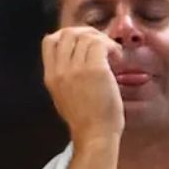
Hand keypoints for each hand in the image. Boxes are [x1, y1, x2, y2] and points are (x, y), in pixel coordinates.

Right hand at [42, 27, 124, 144]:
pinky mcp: (96, 71)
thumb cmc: (86, 120)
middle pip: (68, 33)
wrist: (95, 135)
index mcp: (51, 76)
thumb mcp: (64, 96)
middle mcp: (61, 70)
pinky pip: (101, 44)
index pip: (50, 40)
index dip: (69, 35)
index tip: (86, 43)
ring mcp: (77, 70)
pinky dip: (112, 46)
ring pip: (86, 36)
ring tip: (114, 55)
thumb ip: (65, 76)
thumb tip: (77, 57)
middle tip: (104, 45)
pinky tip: (118, 59)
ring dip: (104, 40)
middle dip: (88, 33)